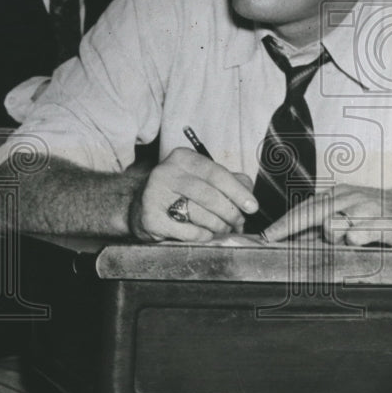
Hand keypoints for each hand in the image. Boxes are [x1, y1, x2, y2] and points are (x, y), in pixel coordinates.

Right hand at [129, 148, 257, 241]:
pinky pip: (188, 231)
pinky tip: (204, 233)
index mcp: (183, 158)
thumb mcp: (201, 178)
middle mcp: (166, 172)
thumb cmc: (178, 192)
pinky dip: (202, 235)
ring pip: (200, 214)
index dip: (238, 192)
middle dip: (230, 213)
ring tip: (222, 228)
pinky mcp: (150, 217)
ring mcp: (155, 194)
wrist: (139, 206)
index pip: (217, 173)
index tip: (252, 206)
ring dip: (218, 226)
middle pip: (209, 195)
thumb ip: (227, 180)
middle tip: (238, 223)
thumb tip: (247, 190)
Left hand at [262, 184, 391, 247]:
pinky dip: (357, 242)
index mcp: (340, 196)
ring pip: (332, 227)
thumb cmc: (385, 219)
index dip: (283, 224)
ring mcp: (364, 208)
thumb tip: (296, 243)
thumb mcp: (355, 219)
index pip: (305, 209)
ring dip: (334, 239)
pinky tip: (370, 240)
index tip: (264, 236)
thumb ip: (328, 230)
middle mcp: (349, 197)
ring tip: (357, 239)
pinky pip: (356, 237)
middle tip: (268, 239)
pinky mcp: (380, 222)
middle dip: (286, 227)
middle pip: (309, 213)